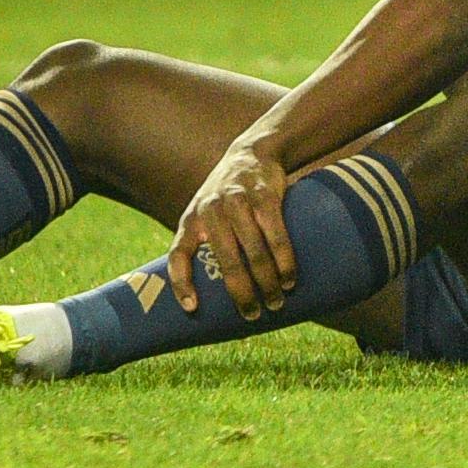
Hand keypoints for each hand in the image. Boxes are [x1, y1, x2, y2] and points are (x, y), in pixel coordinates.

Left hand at [167, 148, 296, 318]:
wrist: (251, 153)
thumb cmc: (226, 198)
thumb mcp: (204, 213)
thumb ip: (204, 243)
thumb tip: (207, 294)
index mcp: (191, 219)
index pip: (178, 254)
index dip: (181, 283)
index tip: (191, 308)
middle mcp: (211, 210)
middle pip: (225, 260)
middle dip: (241, 293)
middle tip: (252, 314)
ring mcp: (238, 201)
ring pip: (254, 252)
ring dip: (267, 282)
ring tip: (275, 302)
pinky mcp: (264, 195)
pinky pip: (276, 234)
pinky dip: (284, 261)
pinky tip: (288, 278)